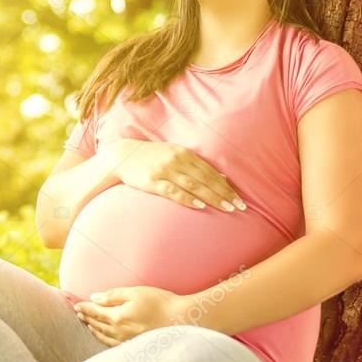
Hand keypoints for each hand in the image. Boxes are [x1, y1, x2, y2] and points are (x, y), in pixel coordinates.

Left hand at [74, 286, 189, 346]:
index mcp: (118, 317)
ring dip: (94, 329)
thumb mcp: (135, 293)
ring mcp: (128, 342)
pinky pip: (114, 345)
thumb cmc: (161, 302)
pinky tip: (104, 337)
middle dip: (87, 318)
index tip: (76, 305)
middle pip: (97, 325)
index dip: (85, 308)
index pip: (95, 312)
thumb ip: (113, 296)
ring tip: (87, 324)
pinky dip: (104, 339)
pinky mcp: (136, 347)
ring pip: (104, 336)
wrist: (184, 321)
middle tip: (78, 313)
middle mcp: (120, 332)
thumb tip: (94, 297)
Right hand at [106, 138, 246, 212]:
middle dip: (224, 193)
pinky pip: (173, 191)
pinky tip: (199, 205)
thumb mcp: (174, 154)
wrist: (121, 156)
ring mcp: (164, 171)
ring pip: (194, 185)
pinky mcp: (151, 181)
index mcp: (184, 153)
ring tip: (227, 208)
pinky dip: (187, 198)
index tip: (239, 198)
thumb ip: (195, 164)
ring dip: (212, 197)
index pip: (210, 172)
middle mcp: (176, 161)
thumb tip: (220, 177)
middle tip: (239, 207)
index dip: (226, 186)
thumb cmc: (151, 157)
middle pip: (206, 179)